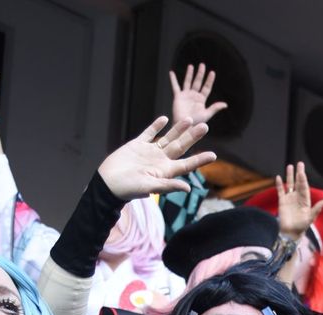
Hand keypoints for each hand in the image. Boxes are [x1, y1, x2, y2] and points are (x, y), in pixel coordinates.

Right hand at [97, 116, 215, 200]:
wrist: (108, 183)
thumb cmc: (128, 189)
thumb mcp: (150, 187)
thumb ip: (169, 185)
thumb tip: (188, 188)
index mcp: (165, 171)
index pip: (187, 164)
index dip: (200, 160)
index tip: (214, 155)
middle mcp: (160, 161)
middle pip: (180, 147)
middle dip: (192, 137)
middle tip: (205, 126)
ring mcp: (149, 152)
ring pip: (167, 138)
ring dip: (178, 129)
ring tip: (189, 119)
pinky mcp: (137, 145)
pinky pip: (149, 134)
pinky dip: (156, 127)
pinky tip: (164, 119)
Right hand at [170, 63, 228, 126]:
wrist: (185, 126)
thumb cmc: (196, 122)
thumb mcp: (207, 114)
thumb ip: (215, 108)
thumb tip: (226, 104)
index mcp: (201, 99)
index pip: (206, 87)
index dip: (209, 80)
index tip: (212, 72)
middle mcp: (194, 96)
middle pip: (198, 82)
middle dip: (200, 74)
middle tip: (202, 65)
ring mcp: (186, 95)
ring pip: (188, 82)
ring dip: (189, 74)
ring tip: (191, 66)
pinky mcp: (178, 97)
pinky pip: (175, 86)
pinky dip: (173, 80)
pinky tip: (171, 73)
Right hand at [273, 163, 322, 238]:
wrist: (290, 233)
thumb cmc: (301, 227)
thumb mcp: (310, 218)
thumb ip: (316, 209)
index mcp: (305, 200)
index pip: (304, 187)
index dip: (303, 179)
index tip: (301, 172)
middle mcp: (298, 197)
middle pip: (298, 183)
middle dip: (299, 173)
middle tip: (300, 164)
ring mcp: (290, 198)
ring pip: (290, 184)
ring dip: (290, 176)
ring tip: (290, 166)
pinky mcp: (282, 202)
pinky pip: (281, 191)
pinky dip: (279, 184)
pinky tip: (279, 177)